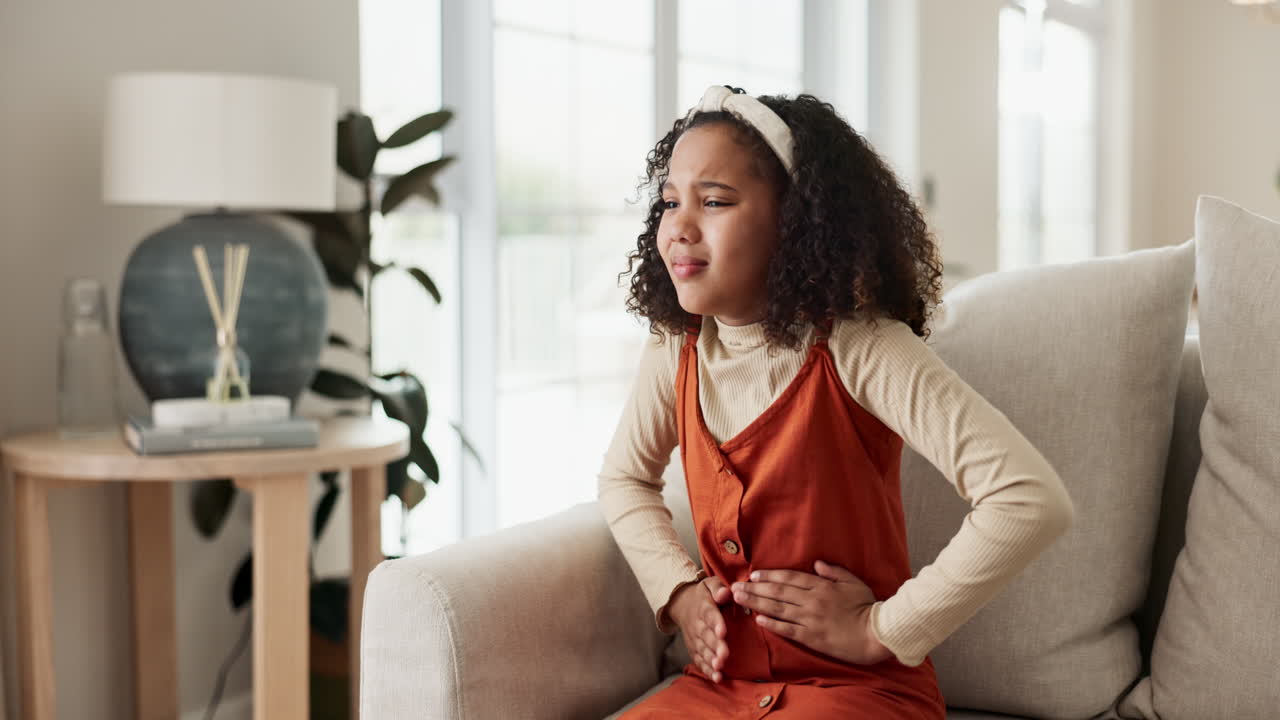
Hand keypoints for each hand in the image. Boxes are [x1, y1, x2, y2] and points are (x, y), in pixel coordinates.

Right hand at [667, 575, 733, 682]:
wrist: (681, 603)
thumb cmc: (703, 594)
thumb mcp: (709, 584)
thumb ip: (718, 588)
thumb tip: (726, 593)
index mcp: (704, 607)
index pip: (710, 615)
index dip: (716, 623)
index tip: (722, 631)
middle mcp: (697, 624)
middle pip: (706, 636)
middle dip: (715, 646)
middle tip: (723, 655)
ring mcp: (694, 638)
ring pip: (702, 650)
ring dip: (710, 659)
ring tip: (719, 667)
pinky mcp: (694, 648)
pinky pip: (699, 660)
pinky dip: (707, 669)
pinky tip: (716, 677)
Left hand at [730, 560, 894, 665]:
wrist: (877, 633)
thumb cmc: (867, 606)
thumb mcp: (853, 582)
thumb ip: (833, 572)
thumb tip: (816, 564)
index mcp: (821, 586)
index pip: (790, 578)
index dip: (770, 576)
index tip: (754, 574)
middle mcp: (812, 601)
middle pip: (778, 592)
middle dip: (754, 588)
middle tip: (734, 586)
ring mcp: (810, 620)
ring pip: (778, 609)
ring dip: (756, 603)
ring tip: (739, 599)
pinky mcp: (812, 638)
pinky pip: (787, 629)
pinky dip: (772, 624)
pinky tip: (758, 620)